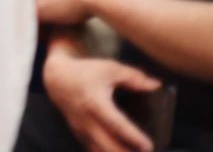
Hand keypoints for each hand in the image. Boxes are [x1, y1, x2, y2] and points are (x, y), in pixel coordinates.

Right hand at [43, 50, 159, 151]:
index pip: (116, 125)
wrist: (57, 78)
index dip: (133, 137)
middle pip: (107, 146)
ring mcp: (81, 130)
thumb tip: (155, 85)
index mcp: (95, 103)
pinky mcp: (79, 134)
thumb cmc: (86, 72)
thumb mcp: (109, 68)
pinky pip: (93, 151)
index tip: (148, 145)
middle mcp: (86, 120)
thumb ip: (133, 77)